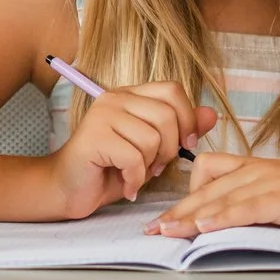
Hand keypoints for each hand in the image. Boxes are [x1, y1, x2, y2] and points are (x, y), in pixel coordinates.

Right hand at [51, 83, 214, 214]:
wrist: (68, 189)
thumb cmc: (110, 169)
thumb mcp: (153, 150)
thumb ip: (180, 130)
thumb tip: (212, 114)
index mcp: (130, 95)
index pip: (173, 90)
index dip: (187, 118)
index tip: (185, 144)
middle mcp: (115, 98)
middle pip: (167, 115)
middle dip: (170, 149)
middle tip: (155, 166)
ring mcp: (102, 115)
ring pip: (152, 139)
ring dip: (150, 166)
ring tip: (135, 174)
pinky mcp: (94, 137)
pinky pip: (134, 158)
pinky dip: (134, 179)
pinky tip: (125, 185)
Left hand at [148, 154, 279, 239]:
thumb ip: (257, 207)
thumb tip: (229, 226)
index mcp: (255, 168)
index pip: (206, 174)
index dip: (183, 196)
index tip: (164, 216)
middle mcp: (257, 170)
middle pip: (205, 189)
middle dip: (177, 211)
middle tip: (151, 229)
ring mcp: (271, 182)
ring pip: (220, 197)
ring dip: (190, 216)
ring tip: (167, 232)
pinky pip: (247, 207)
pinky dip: (224, 217)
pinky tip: (206, 227)